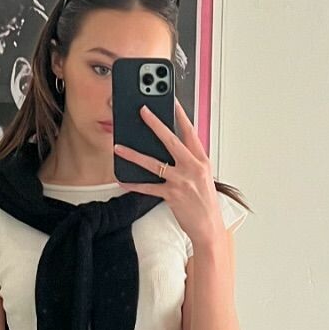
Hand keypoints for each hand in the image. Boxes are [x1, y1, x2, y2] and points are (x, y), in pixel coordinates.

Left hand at [113, 100, 222, 249]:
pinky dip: (133, 184)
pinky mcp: (171, 195)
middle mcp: (192, 167)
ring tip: (119, 147)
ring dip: (134, 154)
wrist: (209, 227)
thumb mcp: (204, 177)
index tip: (172, 102)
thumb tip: (174, 149)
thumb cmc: (206, 203)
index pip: (190, 132)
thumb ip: (190, 162)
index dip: (181, 115)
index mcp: (202, 160)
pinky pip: (148, 187)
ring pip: (154, 163)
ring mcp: (181, 181)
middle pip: (171, 140)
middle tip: (143, 111)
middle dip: (155, 123)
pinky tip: (122, 179)